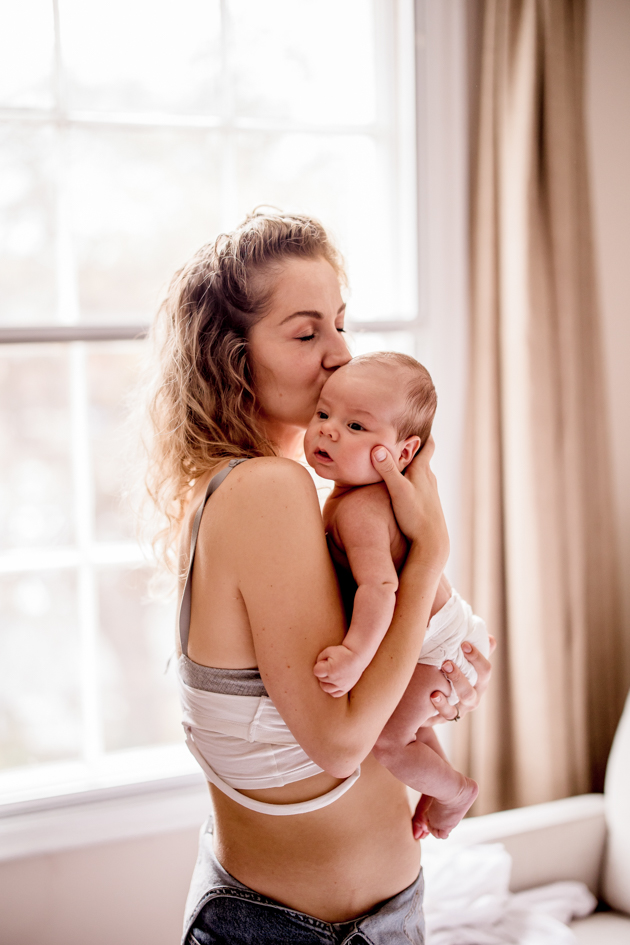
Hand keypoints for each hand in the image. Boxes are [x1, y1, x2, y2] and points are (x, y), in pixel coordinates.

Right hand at [371, 437, 448, 566]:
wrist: (431, 544)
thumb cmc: (415, 516)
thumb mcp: (398, 491)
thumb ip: (387, 470)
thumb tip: (377, 448)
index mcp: (421, 471)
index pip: (426, 445)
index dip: (423, 432)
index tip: (419, 420)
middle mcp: (428, 480)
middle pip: (422, 458)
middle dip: (414, 447)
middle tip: (404, 436)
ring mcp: (429, 494)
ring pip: (420, 474)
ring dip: (411, 466)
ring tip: (400, 459)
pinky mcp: (426, 506)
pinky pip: (418, 487)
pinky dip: (411, 481)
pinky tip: (405, 488)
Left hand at [428, 636, 495, 722]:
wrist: (432, 694)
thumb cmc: (451, 670)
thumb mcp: (462, 658)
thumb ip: (473, 647)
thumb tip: (490, 638)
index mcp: (480, 681)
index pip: (485, 670)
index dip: (477, 657)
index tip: (464, 644)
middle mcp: (473, 697)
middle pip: (470, 691)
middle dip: (459, 677)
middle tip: (446, 663)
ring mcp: (461, 709)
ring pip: (457, 707)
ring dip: (448, 695)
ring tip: (436, 685)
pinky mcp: (446, 717)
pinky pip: (446, 715)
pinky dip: (440, 706)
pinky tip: (432, 696)